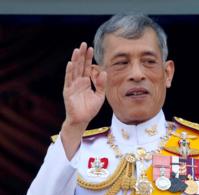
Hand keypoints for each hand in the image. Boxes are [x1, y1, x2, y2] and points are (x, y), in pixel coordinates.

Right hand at [60, 42, 106, 159]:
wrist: (82, 120)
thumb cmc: (90, 109)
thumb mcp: (99, 96)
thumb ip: (101, 84)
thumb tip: (104, 72)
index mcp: (85, 82)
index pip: (86, 67)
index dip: (88, 58)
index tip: (90, 47)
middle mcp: (78, 82)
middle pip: (80, 65)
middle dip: (81, 55)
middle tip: (83, 43)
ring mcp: (72, 86)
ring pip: (74, 70)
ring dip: (75, 60)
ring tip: (77, 50)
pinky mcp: (68, 92)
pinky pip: (69, 80)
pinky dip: (69, 72)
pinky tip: (70, 64)